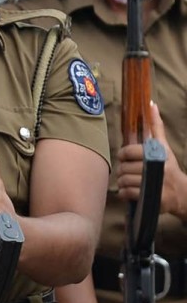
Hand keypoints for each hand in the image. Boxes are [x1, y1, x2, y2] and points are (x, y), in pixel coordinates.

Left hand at [116, 103, 186, 218]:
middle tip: (128, 171)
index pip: (128, 152)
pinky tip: (130, 191)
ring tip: (129, 181)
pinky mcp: (151, 197)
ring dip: (123, 182)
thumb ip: (156, 127)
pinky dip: (125, 193)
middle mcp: (157, 168)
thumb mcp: (163, 146)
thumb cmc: (168, 166)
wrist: (181, 193)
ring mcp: (155, 184)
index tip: (125, 157)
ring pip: (124, 180)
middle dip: (123, 170)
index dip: (123, 155)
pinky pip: (127, 193)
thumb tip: (151, 105)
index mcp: (157, 154)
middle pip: (124, 168)